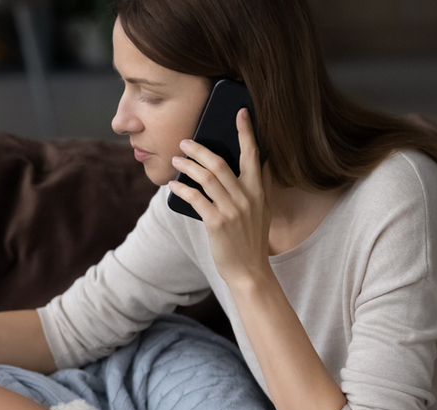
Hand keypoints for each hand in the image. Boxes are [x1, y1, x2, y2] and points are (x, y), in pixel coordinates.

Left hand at [167, 108, 271, 287]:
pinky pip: (195, 198)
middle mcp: (247, 196)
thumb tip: (260, 162)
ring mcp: (232, 210)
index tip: (239, 112)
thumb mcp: (263, 210)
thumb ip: (261, 186)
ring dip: (187, 165)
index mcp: (259, 190)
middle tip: (184, 141)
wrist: (250, 270)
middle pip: (220, 162)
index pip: (253, 154)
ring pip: (206, 177)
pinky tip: (172, 185)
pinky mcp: (217, 223)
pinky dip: (181, 188)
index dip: (246, 131)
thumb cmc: (252, 239)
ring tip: (175, 159)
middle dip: (200, 149)